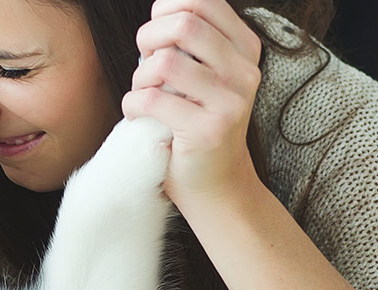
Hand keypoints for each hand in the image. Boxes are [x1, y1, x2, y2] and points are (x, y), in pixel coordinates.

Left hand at [122, 0, 263, 206]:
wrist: (217, 183)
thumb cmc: (197, 120)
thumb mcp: (204, 71)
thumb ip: (189, 40)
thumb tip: (159, 12)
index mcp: (245, 48)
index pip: (200, 1)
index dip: (165, 10)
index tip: (158, 38)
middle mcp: (245, 72)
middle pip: (183, 24)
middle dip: (149, 39)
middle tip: (146, 64)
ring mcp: (230, 102)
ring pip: (164, 63)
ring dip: (140, 78)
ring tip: (145, 95)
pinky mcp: (208, 131)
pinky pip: (149, 100)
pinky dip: (132, 106)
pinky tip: (140, 117)